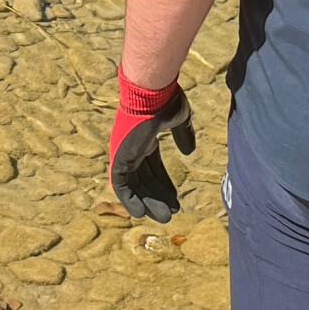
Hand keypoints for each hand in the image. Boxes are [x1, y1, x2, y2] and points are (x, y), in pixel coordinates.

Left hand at [110, 74, 195, 223]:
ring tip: (164, 217)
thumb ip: (184, 135)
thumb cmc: (164, 99)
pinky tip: (141, 213)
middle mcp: (131, 147)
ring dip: (148, 202)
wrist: (151, 92)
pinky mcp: (119, 158)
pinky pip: (121, 186)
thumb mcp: (179, 118)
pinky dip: (130, 200)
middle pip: (144, 177)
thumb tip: (189, 152)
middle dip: (157, 196)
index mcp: (144, 137)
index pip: (152, 166)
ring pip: (134, 185)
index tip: (175, 198)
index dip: (163, 183)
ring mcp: (124, 153)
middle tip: (170, 213)